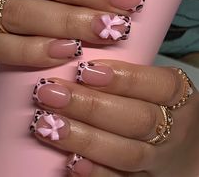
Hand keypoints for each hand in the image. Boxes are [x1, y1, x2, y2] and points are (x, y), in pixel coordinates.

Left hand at [30, 60, 198, 176]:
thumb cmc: (161, 106)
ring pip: (126, 152)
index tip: (84, 70)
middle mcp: (172, 129)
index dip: (122, 78)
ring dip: (84, 138)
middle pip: (136, 119)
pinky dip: (96, 173)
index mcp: (178, 97)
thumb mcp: (153, 86)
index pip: (158, 85)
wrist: (185, 148)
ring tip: (47, 124)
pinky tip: (70, 161)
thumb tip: (82, 66)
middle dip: (90, 106)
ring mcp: (159, 159)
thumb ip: (126, 77)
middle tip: (51, 94)